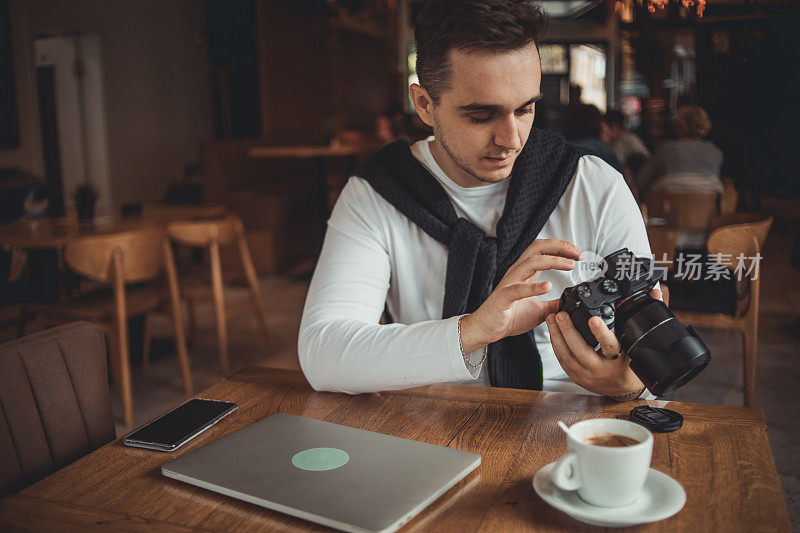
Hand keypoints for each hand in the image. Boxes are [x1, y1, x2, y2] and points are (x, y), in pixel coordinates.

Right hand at [460, 239, 581, 352]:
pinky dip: (534, 287)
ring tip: (570, 265)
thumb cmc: (509, 317)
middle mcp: (517, 273)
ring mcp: (510, 283)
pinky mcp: (504, 297)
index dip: (561, 248)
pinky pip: (518, 289)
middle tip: (577, 253)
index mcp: (525, 273)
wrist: (488, 329)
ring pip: (531, 263)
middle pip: (537, 248)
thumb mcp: (539, 310)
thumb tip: (570, 302)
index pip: (543, 251)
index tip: (578, 254)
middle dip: (559, 247)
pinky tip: (548, 286)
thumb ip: (554, 304)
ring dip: (553, 261)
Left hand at [545, 288, 662, 397]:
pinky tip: (553, 332)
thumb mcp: (641, 343)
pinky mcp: (576, 377)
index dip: (601, 333)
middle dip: (568, 331)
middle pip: (581, 351)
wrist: (624, 389)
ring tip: (552, 318)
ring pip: (568, 356)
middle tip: (561, 314)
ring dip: (557, 336)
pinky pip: (563, 361)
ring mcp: (587, 375)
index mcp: (619, 360)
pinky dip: (557, 345)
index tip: (593, 319)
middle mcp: (601, 370)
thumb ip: (644, 315)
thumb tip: (654, 292)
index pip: (610, 346)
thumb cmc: (632, 364)